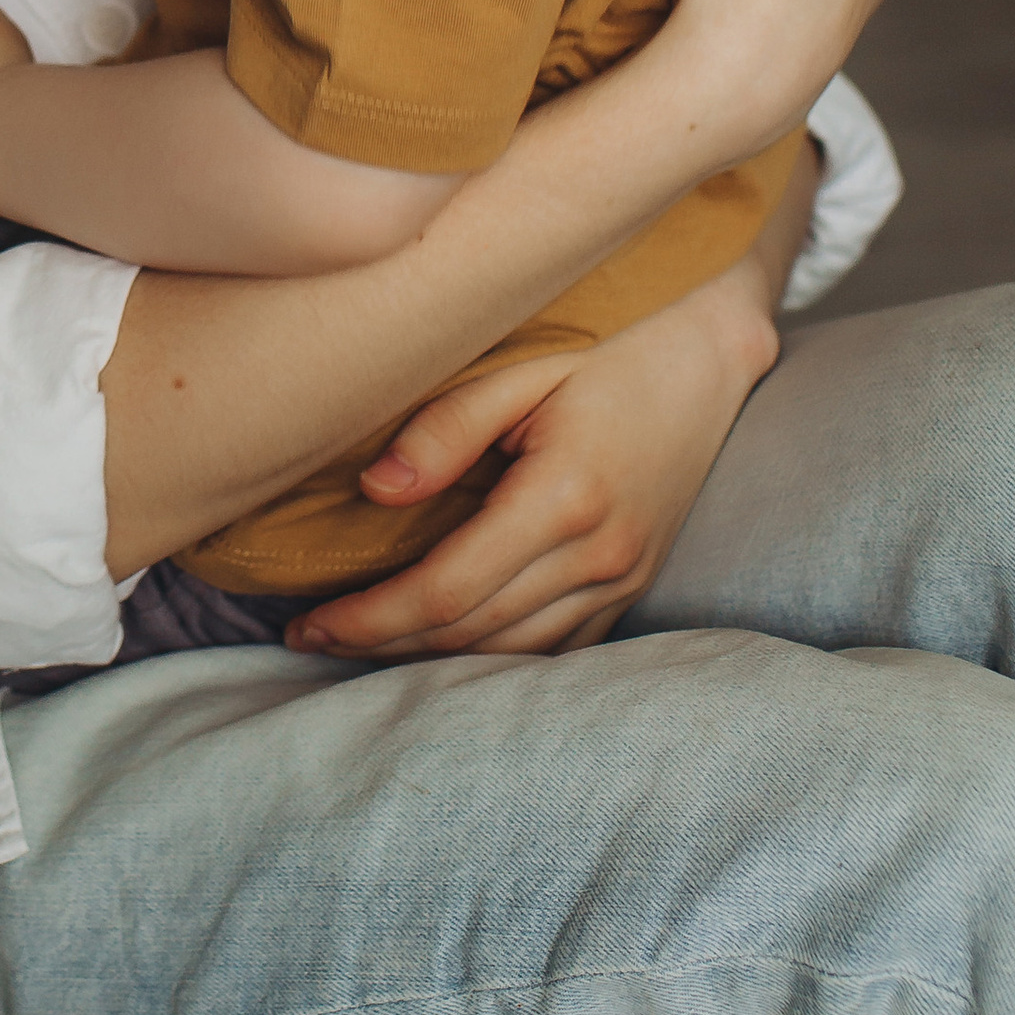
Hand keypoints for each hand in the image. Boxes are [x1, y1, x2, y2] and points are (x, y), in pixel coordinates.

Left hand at [286, 275, 780, 660]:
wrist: (705, 364)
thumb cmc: (605, 355)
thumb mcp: (520, 372)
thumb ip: (446, 431)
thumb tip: (375, 491)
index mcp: (564, 498)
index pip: (447, 589)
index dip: (371, 617)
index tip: (309, 622)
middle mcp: (599, 554)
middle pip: (470, 631)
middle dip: (381, 643)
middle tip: (310, 635)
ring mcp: (623, 579)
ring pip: (507, 651)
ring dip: (427, 658)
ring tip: (357, 643)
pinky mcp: (631, 588)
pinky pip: (550, 648)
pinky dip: (486, 654)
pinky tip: (435, 644)